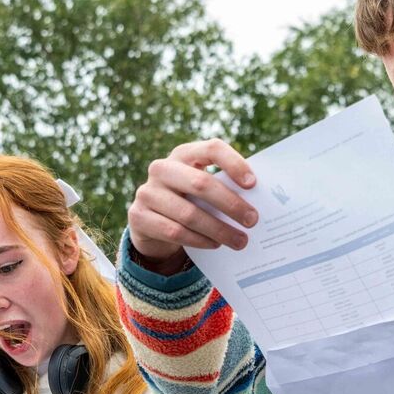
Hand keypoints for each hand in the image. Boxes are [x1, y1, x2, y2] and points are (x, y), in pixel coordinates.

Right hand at [127, 138, 257, 265]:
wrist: (151, 222)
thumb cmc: (188, 200)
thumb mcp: (201, 188)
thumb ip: (222, 187)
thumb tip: (255, 203)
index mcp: (184, 154)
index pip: (211, 149)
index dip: (233, 163)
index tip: (253, 184)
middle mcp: (162, 168)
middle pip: (201, 183)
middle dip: (231, 204)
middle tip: (252, 220)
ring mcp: (147, 192)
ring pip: (189, 213)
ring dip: (219, 230)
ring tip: (239, 241)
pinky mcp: (138, 216)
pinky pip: (174, 231)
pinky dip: (199, 240)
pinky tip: (215, 245)